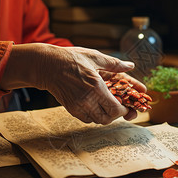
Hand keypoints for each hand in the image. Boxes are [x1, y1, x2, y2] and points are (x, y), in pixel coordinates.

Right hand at [0, 43, 143, 123]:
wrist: (47, 66)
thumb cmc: (71, 59)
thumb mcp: (94, 57)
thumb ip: (114, 64)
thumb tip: (130, 66)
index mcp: (96, 86)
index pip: (115, 108)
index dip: (124, 110)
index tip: (127, 105)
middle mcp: (87, 99)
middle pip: (108, 118)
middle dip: (117, 114)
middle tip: (120, 107)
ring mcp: (78, 106)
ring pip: (98, 120)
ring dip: (106, 115)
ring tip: (109, 106)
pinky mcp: (71, 109)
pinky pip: (87, 119)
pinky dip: (94, 116)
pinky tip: (96, 106)